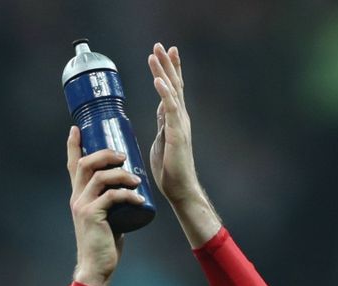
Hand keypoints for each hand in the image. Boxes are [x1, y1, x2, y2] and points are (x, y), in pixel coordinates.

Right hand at [67, 128, 142, 285]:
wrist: (96, 267)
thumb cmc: (104, 244)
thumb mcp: (106, 218)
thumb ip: (111, 203)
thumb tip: (128, 192)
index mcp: (78, 196)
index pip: (72, 165)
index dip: (73, 145)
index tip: (77, 128)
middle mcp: (77, 197)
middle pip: (86, 163)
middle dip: (105, 154)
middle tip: (123, 155)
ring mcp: (83, 206)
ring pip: (99, 177)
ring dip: (121, 174)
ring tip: (137, 178)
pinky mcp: (92, 216)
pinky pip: (111, 197)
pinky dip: (128, 195)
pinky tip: (139, 198)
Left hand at [148, 43, 222, 246]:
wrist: (180, 189)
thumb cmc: (170, 171)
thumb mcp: (160, 142)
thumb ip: (161, 125)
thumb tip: (159, 113)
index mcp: (175, 120)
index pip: (172, 90)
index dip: (169, 71)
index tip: (163, 53)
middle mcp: (180, 118)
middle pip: (174, 84)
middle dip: (167, 64)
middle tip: (160, 45)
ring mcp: (180, 124)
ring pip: (172, 91)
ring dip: (164, 71)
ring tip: (156, 53)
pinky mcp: (177, 133)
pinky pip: (170, 108)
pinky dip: (164, 92)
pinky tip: (158, 79)